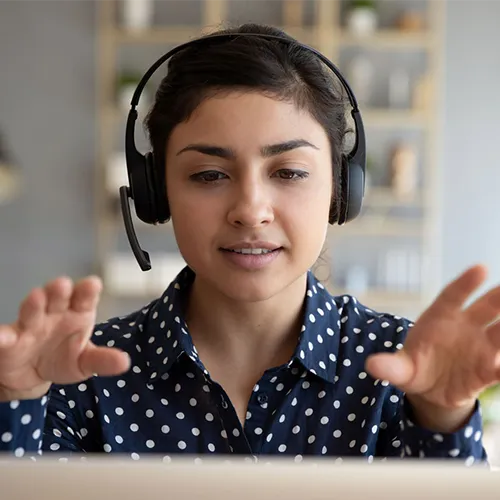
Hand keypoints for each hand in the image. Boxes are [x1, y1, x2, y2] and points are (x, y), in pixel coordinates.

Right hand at [0, 276, 129, 401]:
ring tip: (36, 297)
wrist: (34, 375)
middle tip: (63, 285)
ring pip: (32, 310)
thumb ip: (103, 360)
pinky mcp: (10, 340)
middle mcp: (55, 313)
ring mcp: (31, 324)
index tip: (92, 284)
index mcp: (78, 313)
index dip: (88, 290)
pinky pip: (5, 336)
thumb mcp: (86, 362)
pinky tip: (1, 336)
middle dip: (60, 290)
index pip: (85, 298)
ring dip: (34, 303)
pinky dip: (1, 335)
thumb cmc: (65, 358)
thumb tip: (124, 362)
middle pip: (58, 297)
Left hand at [365, 264, 499, 429]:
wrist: (429, 391)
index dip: (465, 283)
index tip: (481, 268)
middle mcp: (464, 327)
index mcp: (439, 318)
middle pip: (486, 308)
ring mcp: (479, 347)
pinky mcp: (488, 370)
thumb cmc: (413, 368)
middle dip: (499, 297)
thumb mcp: (400, 369)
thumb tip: (371, 365)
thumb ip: (390, 366)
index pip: (452, 296)